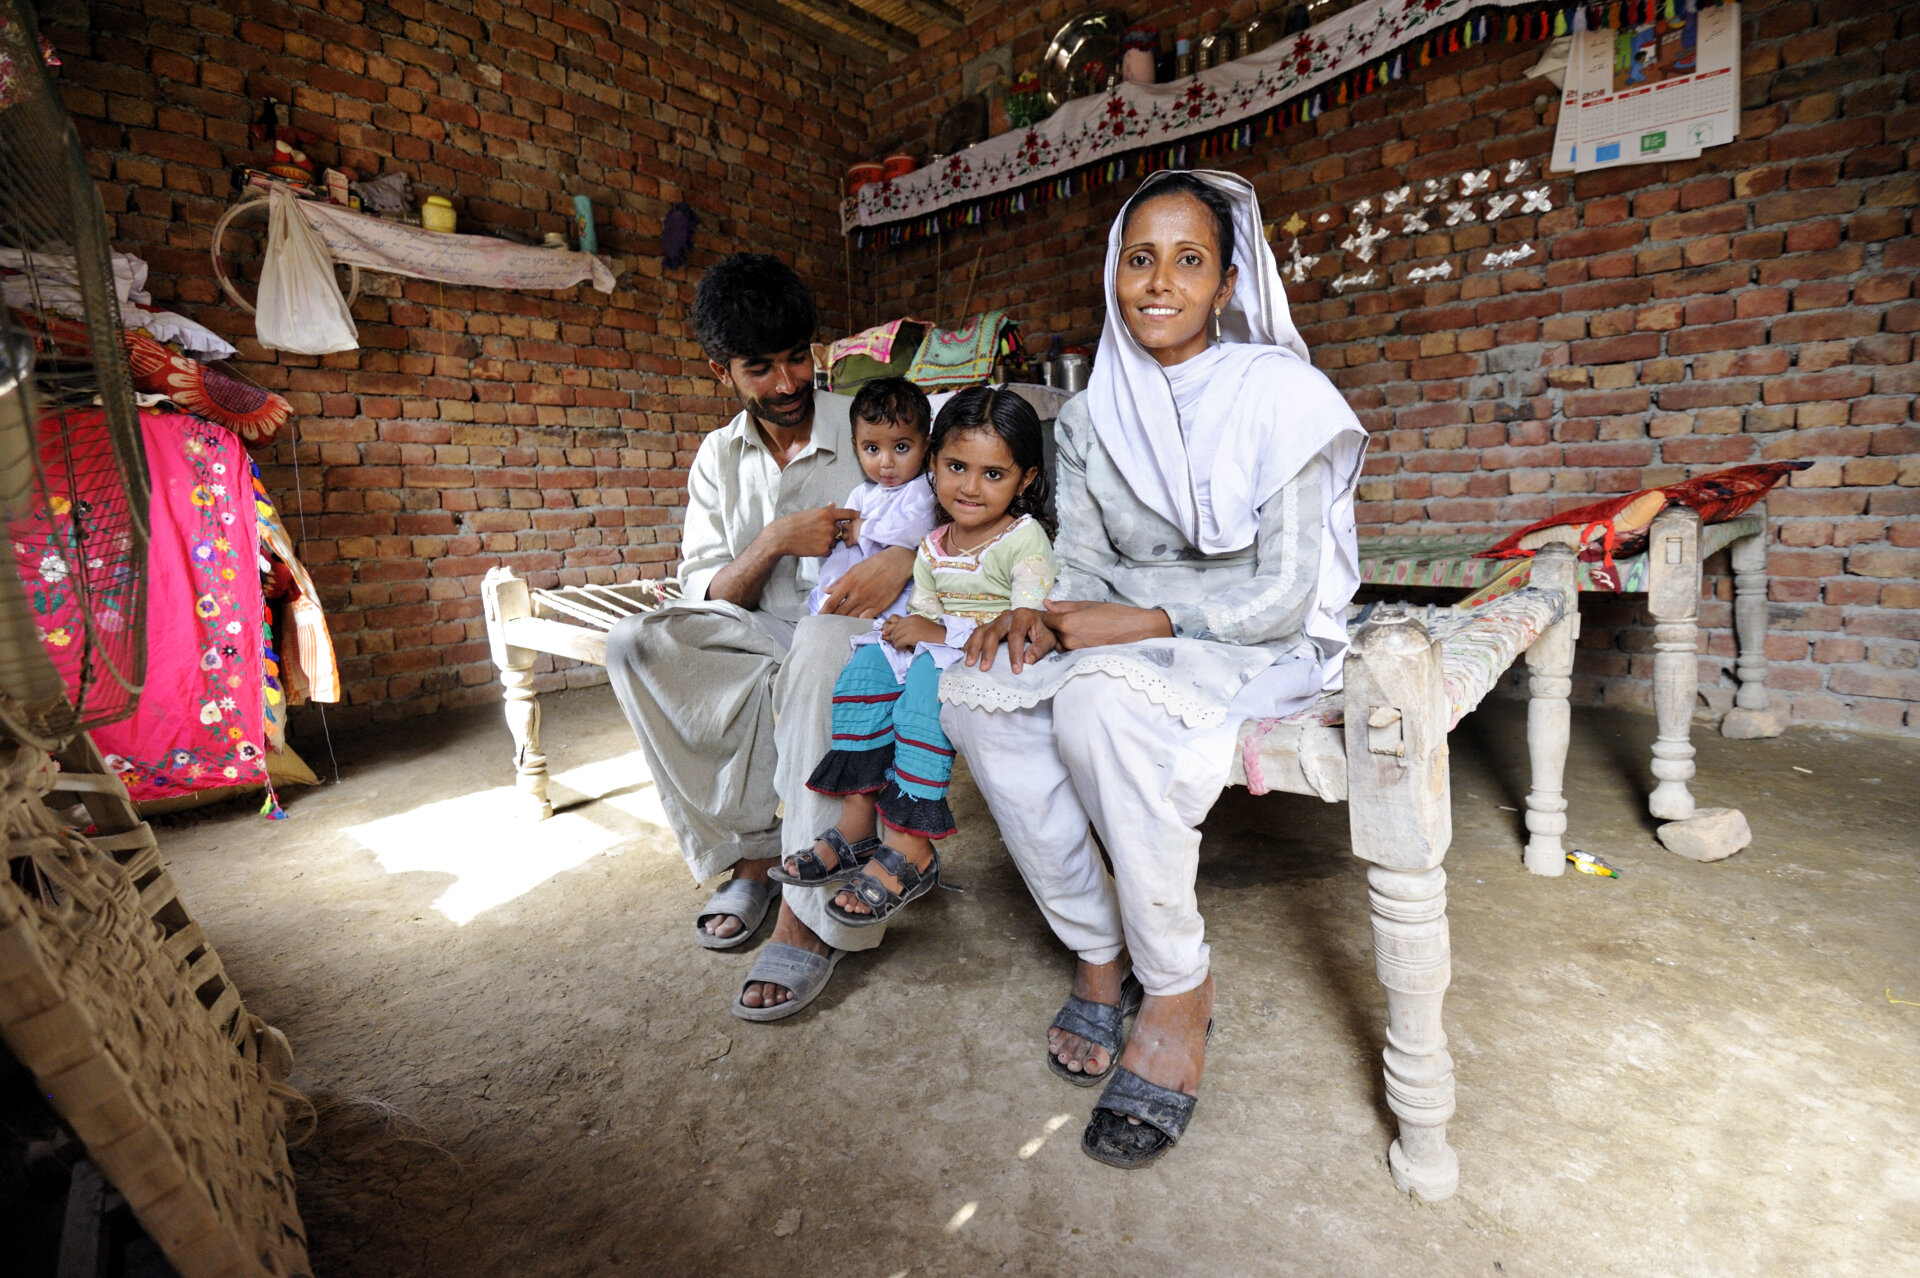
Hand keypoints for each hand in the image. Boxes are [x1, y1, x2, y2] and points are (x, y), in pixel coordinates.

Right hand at [771, 504, 858, 558]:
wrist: (782, 536)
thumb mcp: (810, 512)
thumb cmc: (794, 523)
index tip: (860, 515)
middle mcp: (831, 525)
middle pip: (840, 530)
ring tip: (812, 539)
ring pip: (834, 542)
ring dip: (827, 542)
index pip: (848, 513)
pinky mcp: (824, 550)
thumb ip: (825, 511)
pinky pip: (829, 551)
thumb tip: (833, 504)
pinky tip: (811, 546)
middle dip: (832, 532)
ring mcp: (828, 538)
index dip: (855, 514)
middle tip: (817, 532)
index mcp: (828, 514)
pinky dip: (822, 550)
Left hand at [818, 544, 913, 617]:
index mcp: (849, 583)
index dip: (823, 612)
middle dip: (831, 619)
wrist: (897, 564)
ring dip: (843, 623)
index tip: (818, 618)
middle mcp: (857, 594)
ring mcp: (868, 602)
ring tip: (837, 627)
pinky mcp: (879, 607)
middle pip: (840, 612)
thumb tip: (826, 590)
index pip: (831, 602)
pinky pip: (866, 619)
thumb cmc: (875, 564)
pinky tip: (854, 626)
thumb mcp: (854, 569)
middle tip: (826, 625)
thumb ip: (840, 581)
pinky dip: (859, 623)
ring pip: (851, 618)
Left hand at [880, 614, 945, 650]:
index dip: (890, 628)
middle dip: (892, 636)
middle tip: (894, 643)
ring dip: (895, 643)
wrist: (943, 638)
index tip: (889, 635)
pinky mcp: (912, 636)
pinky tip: (901, 649)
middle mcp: (910, 620)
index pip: (894, 619)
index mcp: (912, 617)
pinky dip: (898, 646)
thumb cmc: (932, 635)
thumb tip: (892, 632)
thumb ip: (908, 626)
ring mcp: (911, 628)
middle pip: (893, 628)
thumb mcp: (919, 626)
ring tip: (898, 646)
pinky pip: (898, 642)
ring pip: (895, 635)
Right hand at [963, 606, 1057, 672]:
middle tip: (984, 668)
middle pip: (993, 632)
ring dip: (974, 647)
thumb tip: (1027, 660)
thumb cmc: (1047, 631)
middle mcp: (1008, 615)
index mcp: (1023, 616)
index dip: (1015, 653)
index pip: (1016, 636)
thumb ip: (1040, 649)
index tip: (1016, 670)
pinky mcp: (992, 625)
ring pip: (982, 631)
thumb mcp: (1049, 639)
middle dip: (988, 651)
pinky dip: (971, 643)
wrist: (1044, 622)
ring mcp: (998, 620)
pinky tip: (965, 653)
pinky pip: (978, 632)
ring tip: (969, 663)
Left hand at [1043, 600, 1172, 650]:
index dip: (1052, 614)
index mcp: (1066, 623)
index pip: (1046, 619)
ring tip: (1083, 627)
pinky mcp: (1080, 656)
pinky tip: (1086, 635)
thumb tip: (1046, 604)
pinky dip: (1073, 642)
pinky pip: (1069, 648)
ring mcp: (1074, 650)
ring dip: (1065, 635)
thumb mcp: (1086, 605)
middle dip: (1058, 625)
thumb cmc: (1112, 613)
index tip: (1061, 612)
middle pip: (1052, 631)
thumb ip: (1063, 606)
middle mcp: (1067, 639)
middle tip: (1075, 619)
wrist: (1132, 629)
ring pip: (1060, 641)